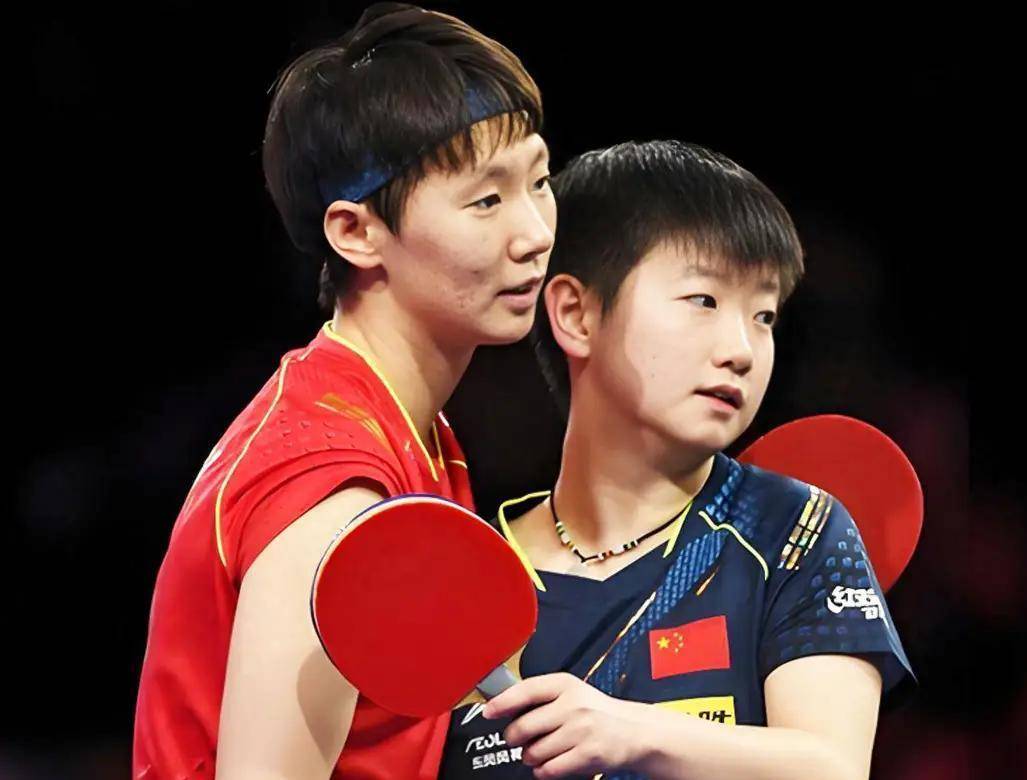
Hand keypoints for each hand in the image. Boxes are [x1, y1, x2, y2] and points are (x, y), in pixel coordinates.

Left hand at [483, 673, 648, 778]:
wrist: (634, 731)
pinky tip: (549, 764)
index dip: (503, 702)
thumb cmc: (597, 711)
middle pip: (523, 727)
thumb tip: (503, 705)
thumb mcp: (572, 692)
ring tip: (540, 751)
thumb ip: (541, 696)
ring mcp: (581, 730)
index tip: (489, 712)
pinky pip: (549, 769)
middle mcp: (573, 705)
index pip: (526, 690)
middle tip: (517, 739)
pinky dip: (543, 771)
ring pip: (534, 752)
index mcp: (565, 685)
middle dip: (514, 738)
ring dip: (529, 757)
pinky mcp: (587, 755)